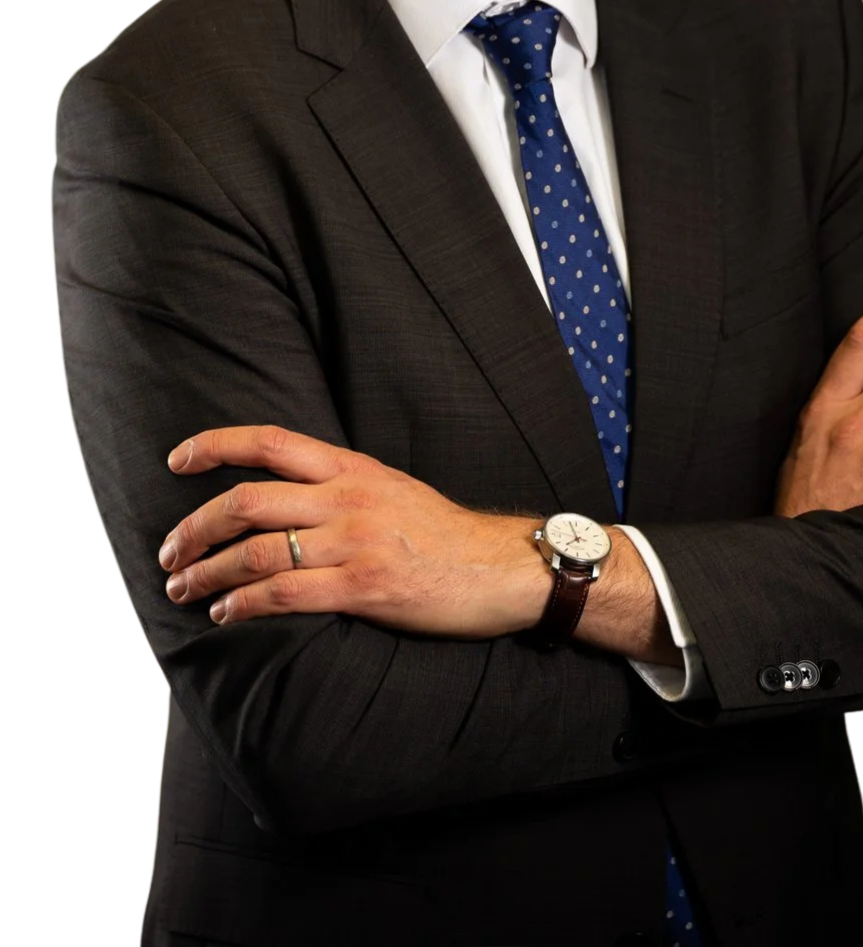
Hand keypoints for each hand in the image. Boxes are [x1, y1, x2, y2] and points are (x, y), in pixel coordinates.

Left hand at [157, 425, 543, 636]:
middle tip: (169, 551)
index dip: (214, 446)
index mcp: (352, 468)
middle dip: (195, 527)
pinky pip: (286, 594)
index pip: (268, 442)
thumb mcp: (391, 489)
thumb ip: (340, 488)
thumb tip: (283, 498)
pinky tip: (227, 614)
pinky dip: (245, 605)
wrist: (500, 567)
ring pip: (257, 552)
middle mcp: (347, 497)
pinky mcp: (364, 586)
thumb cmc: (442, 534)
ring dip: (208, 573)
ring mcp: (355, 541)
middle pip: (247, 500)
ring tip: (184, 588)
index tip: (176, 460)